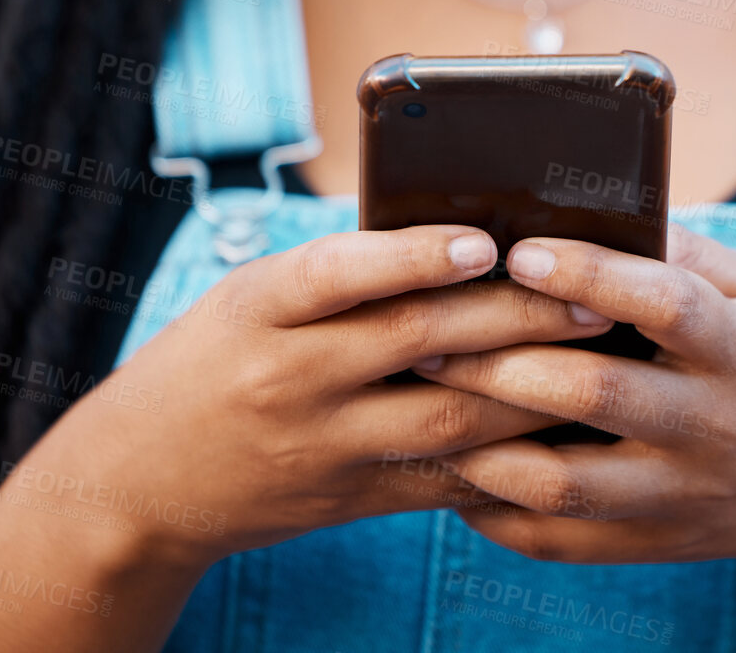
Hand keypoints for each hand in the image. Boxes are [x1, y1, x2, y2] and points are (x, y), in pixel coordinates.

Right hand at [17, 226, 614, 571]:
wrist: (139, 480)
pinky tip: (562, 429)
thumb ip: (340, 274)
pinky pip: (443, 479)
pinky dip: (506, 454)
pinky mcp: (351, 499)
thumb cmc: (214, 359)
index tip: (483, 240)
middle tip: (589, 292)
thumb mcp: (250, 298)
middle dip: (512, 317)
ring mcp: (323, 446)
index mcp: (260, 309)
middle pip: (416, 342)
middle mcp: (290, 377)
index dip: (413, 256)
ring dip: (530, 387)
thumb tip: (461, 237)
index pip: (338, 273)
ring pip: (446, 418)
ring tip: (596, 355)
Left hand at [411, 224, 735, 566]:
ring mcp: (682, 495)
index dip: (591, 275)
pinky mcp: (657, 543)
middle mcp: (711, 427)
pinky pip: (561, 540)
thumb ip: (687, 256)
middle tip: (428, 332)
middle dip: (500, 362)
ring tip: (424, 401)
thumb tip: (595, 212)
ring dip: (481, 445)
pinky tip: (454, 472)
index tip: (521, 250)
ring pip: (563, 483)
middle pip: (594, 395)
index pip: (664, 305)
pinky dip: (496, 513)